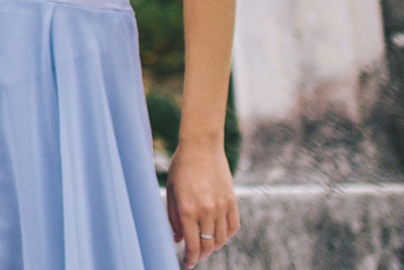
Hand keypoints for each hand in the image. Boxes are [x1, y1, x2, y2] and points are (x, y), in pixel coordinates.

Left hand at [164, 142, 237, 264]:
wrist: (201, 146)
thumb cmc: (181, 167)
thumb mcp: (171, 191)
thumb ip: (173, 217)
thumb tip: (177, 239)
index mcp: (188, 209)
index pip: (192, 244)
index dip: (191, 258)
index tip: (188, 264)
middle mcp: (206, 210)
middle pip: (208, 245)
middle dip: (201, 255)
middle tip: (196, 257)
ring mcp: (221, 206)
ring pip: (221, 239)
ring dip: (214, 246)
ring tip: (206, 246)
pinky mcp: (232, 200)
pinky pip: (233, 226)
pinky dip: (226, 234)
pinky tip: (219, 235)